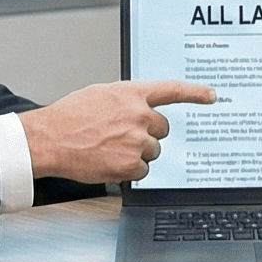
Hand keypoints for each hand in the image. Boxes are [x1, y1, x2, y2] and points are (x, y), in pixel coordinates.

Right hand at [19, 79, 215, 182]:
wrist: (49, 138)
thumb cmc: (69, 117)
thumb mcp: (100, 95)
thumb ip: (126, 99)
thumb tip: (140, 107)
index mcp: (132, 94)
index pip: (173, 90)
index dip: (196, 93)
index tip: (212, 95)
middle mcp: (138, 115)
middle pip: (163, 129)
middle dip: (148, 134)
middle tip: (123, 136)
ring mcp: (136, 140)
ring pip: (153, 152)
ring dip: (137, 153)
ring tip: (110, 148)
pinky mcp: (130, 164)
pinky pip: (142, 171)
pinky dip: (129, 170)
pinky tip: (109, 161)